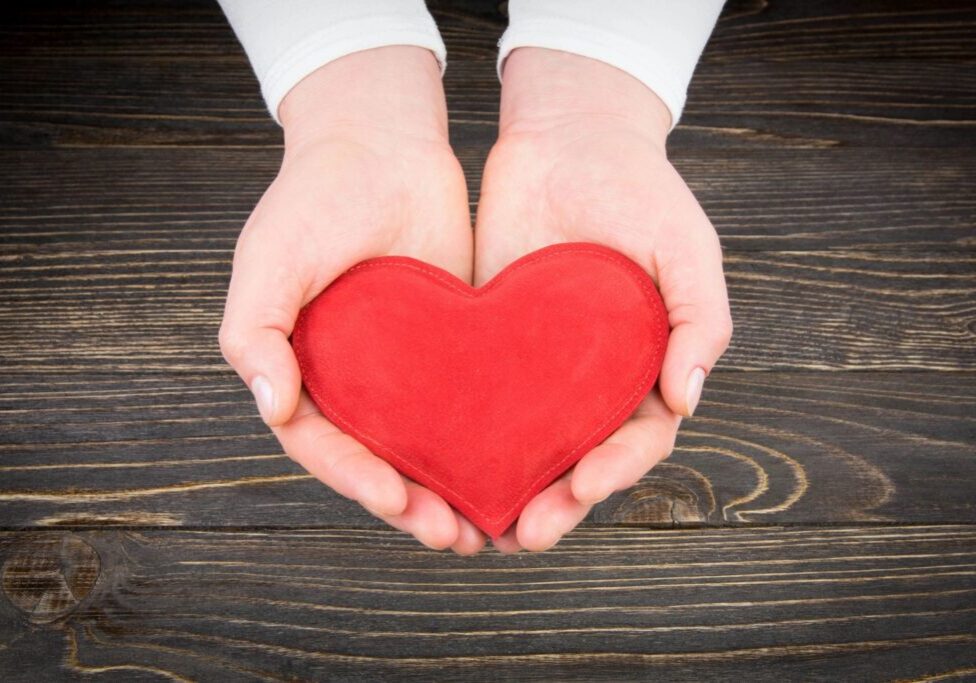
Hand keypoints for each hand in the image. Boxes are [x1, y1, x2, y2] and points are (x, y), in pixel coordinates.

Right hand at [219, 46, 486, 554]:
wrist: (383, 143)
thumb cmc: (312, 197)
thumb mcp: (269, 258)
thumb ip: (255, 332)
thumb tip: (273, 407)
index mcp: (303, 370)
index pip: (324, 444)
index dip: (356, 479)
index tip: (396, 500)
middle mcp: (354, 379)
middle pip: (381, 460)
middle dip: (413, 505)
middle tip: (451, 536)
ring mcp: (405, 366)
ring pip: (429, 445)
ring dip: (453, 489)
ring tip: (488, 527)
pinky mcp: (455, 346)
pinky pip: (471, 402)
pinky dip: (488, 440)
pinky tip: (520, 466)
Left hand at [475, 48, 732, 552]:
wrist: (567, 139)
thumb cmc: (640, 192)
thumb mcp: (687, 250)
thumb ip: (701, 322)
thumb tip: (687, 401)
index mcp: (646, 368)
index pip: (637, 438)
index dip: (614, 468)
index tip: (582, 483)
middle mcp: (593, 380)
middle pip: (578, 459)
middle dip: (557, 504)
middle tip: (526, 534)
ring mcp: (539, 367)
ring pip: (525, 446)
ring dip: (506, 493)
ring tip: (480, 530)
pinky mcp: (488, 346)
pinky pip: (475, 403)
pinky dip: (462, 443)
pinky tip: (437, 470)